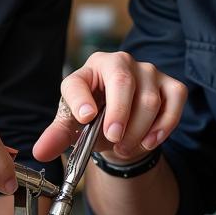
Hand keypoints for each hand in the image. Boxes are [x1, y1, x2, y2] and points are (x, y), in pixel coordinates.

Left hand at [33, 52, 185, 163]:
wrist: (121, 124)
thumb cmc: (95, 118)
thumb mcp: (73, 126)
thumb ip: (57, 137)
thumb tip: (41, 151)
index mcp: (89, 70)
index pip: (79, 81)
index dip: (80, 98)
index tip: (84, 117)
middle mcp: (119, 63)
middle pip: (122, 82)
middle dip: (119, 114)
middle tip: (113, 138)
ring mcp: (148, 72)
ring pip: (149, 100)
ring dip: (137, 130)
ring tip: (123, 147)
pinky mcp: (170, 85)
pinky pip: (174, 101)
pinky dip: (164, 126)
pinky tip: (149, 141)